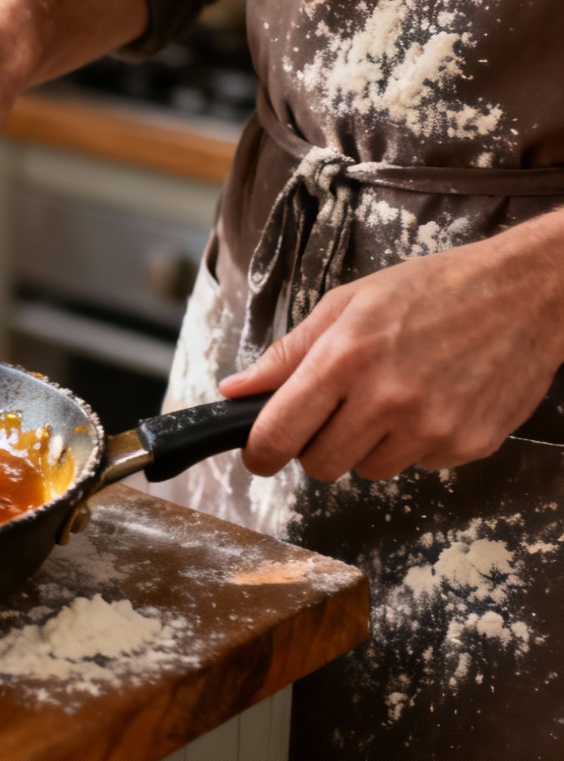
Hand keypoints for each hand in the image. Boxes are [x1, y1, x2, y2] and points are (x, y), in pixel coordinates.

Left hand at [221, 215, 563, 479]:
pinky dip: (416, 444)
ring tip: (392, 397)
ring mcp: (432, 426)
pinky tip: (432, 401)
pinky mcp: (469, 443)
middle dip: (315, 447)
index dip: (259, 452)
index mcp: (345, 359)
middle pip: (320, 465)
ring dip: (368, 445)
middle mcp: (386, 399)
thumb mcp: (348, 304)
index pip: (278, 433)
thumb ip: (288, 354)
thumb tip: (235, 390)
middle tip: (335, 414)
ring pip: (369, 470)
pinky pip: (419, 465)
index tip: (259, 454)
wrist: (525, 293)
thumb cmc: (433, 290)